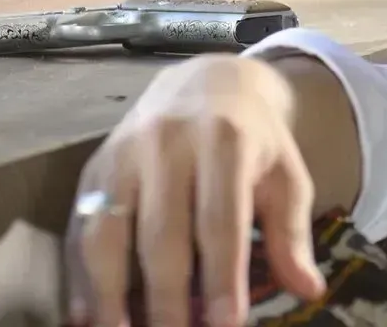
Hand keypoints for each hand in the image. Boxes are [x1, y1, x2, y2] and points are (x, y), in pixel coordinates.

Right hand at [65, 54, 325, 326]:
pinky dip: (79, 278)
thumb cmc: (254, 142)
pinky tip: (86, 316)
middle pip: (162, 234)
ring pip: (109, 233)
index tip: (226, 324)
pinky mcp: (92, 168)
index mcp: (225, 142)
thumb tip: (307, 290)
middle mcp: (168, 144)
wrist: (207, 83)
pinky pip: (80, 227)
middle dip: (167, 299)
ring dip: (110, 295)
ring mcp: (123, 154)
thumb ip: (292, 232)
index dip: (221, 278)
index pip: (221, 221)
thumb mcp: (286, 175)